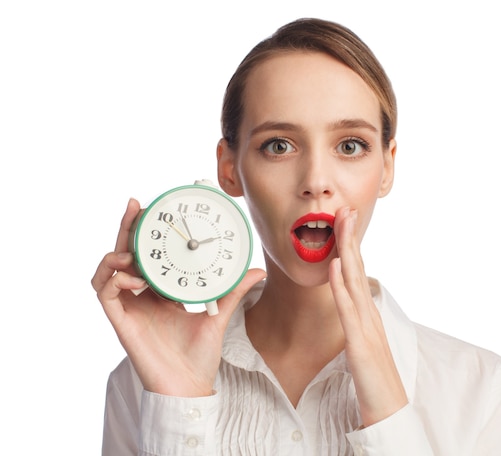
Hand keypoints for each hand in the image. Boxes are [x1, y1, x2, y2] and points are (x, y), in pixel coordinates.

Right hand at [92, 198, 265, 396]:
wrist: (190, 385)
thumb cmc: (199, 354)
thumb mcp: (218, 314)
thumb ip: (233, 290)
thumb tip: (257, 269)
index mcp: (160, 292)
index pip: (149, 255)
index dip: (149, 233)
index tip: (158, 209)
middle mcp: (141, 296)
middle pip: (126, 254)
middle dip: (127, 229)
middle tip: (136, 205)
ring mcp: (129, 308)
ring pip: (108, 271)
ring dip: (116, 252)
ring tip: (132, 247)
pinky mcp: (121, 322)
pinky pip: (105, 293)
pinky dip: (114, 279)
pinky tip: (133, 277)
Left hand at [329, 207, 407, 426]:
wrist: (391, 413)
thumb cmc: (375, 381)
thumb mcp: (362, 346)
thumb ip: (355, 324)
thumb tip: (344, 304)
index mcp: (367, 316)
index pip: (357, 273)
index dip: (350, 246)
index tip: (344, 221)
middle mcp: (369, 316)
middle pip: (358, 269)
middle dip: (351, 237)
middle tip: (345, 208)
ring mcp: (367, 329)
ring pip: (354, 282)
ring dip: (347, 250)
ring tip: (341, 224)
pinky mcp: (361, 346)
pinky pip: (348, 312)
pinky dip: (341, 287)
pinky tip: (335, 267)